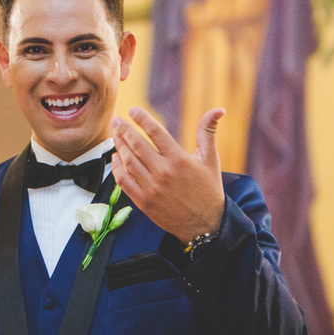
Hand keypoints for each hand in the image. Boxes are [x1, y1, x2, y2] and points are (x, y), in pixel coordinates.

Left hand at [110, 106, 225, 243]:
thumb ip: (208, 132)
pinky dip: (117, 168)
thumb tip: (218, 109)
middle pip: (136, 144)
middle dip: (124, 129)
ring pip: (128, 161)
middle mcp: (163, 172)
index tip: (133, 110)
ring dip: (119, 146)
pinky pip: (124, 182)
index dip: (142, 118)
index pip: (155, 132)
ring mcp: (151, 188)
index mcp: (179, 159)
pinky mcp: (143, 202)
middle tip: (117, 120)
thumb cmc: (209, 190)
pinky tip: (115, 159)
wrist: (205, 225)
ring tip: (115, 136)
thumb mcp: (210, 159)